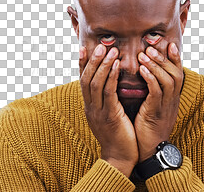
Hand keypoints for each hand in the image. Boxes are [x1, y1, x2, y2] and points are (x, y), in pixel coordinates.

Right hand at [79, 44, 137, 176]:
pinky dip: (111, 77)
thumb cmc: (118, 135)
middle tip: (100, 45)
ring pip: (95, 83)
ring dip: (102, 65)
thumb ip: (107, 100)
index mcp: (89, 106)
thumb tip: (111, 83)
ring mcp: (98, 112)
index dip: (82, 64)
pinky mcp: (109, 116)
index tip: (84, 47)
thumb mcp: (109, 115)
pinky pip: (108, 93)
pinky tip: (117, 66)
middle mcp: (90, 107)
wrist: (120, 158)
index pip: (83, 81)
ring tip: (110, 50)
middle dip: (92, 60)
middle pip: (86, 79)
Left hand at [135, 42, 182, 161]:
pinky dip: (150, 79)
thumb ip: (153, 91)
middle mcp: (172, 100)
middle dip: (164, 58)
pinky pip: (157, 92)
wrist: (150, 151)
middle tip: (151, 47)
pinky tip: (141, 70)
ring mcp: (166, 107)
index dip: (175, 58)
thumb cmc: (148, 127)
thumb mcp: (153, 106)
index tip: (170, 44)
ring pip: (168, 80)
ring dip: (156, 65)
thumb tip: (147, 75)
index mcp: (172, 98)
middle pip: (175, 73)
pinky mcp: (156, 113)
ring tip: (144, 54)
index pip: (178, 74)